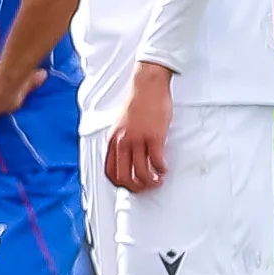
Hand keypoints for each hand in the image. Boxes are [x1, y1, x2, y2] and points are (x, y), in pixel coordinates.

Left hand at [103, 61, 173, 192]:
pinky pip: (156, 161)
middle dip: (136, 188)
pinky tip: (164, 169)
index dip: (119, 184)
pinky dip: (161, 170)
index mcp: (113, 140)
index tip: (130, 185)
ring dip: (150, 182)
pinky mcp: (153, 137)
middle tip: (146, 187)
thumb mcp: (120, 124)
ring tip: (158, 180)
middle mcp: (122, 142)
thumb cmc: (137, 104)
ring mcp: (137, 140)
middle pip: (124, 177)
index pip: (109, 171)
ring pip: (141, 173)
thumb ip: (121, 140)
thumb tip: (126, 156)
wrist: (147, 87)